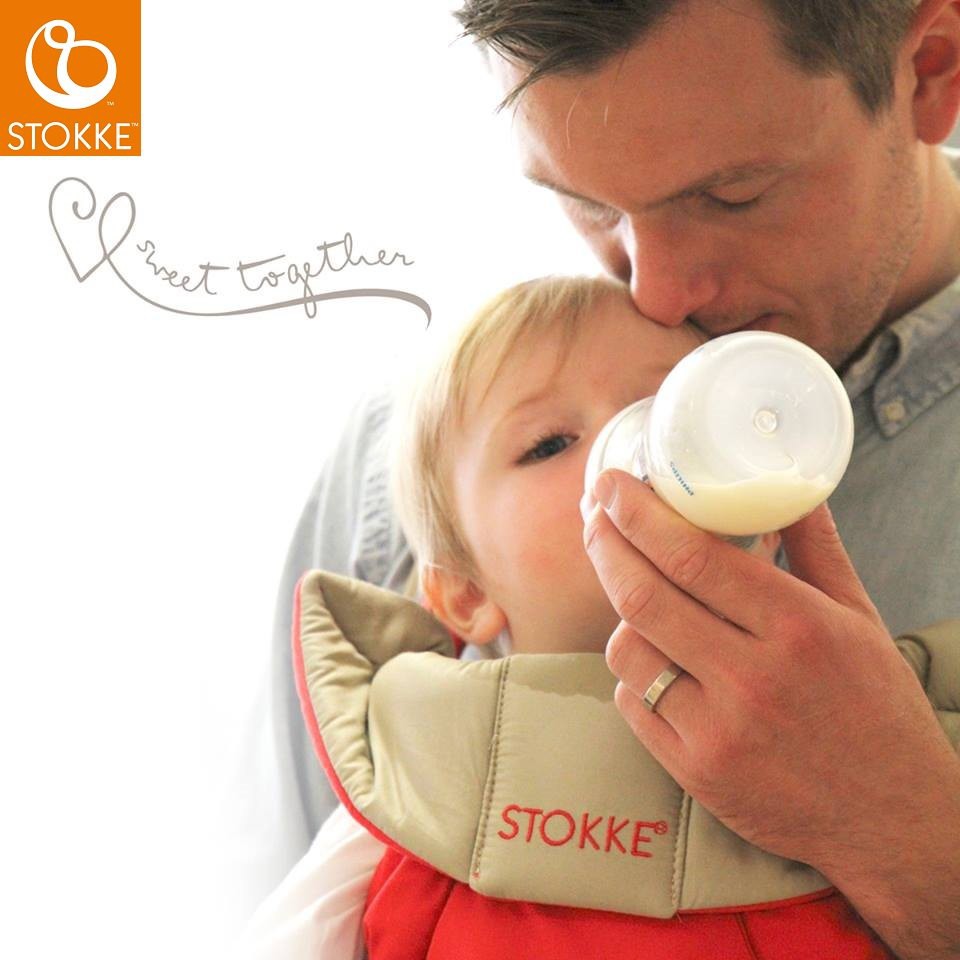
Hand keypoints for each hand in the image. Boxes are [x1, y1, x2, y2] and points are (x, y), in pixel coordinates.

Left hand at [582, 469, 959, 955]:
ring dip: (619, 613)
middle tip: (593, 516)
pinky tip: (654, 659)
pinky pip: (631, 703)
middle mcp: (752, 677)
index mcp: (797, 627)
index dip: (639, 514)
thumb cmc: (877, 709)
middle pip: (643, 595)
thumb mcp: (859, 618)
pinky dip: (633, 672)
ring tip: (634, 594)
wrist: (893, 818)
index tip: (612, 486)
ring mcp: (718, 730)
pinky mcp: (694, 771)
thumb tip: (787, 489)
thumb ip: (816, 547)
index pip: (692, 557)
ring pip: (626, 649)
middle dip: (605, 544)